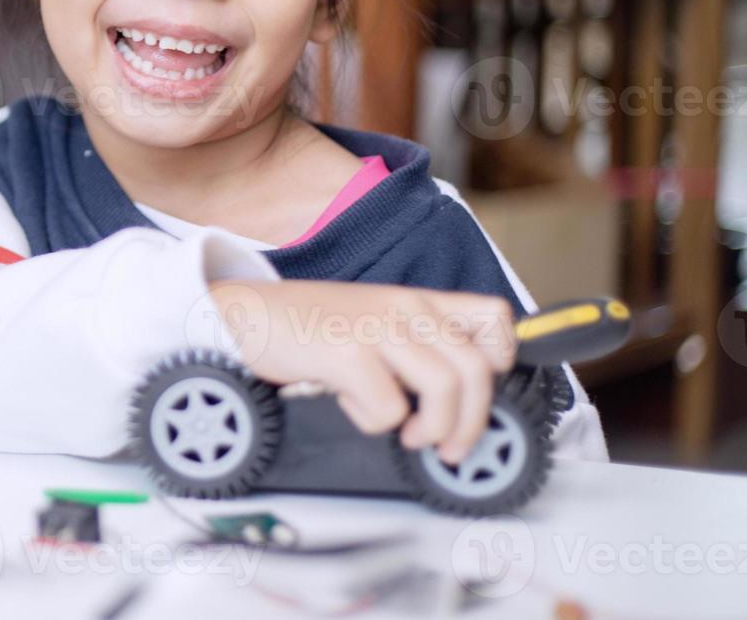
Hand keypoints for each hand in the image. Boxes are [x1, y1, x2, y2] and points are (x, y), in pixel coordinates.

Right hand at [209, 280, 517, 463]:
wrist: (245, 312)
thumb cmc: (305, 325)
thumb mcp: (370, 319)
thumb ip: (411, 342)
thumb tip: (452, 397)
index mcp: (415, 300)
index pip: (494, 318)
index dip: (500, 361)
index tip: (478, 393)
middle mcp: (405, 308)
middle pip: (477, 369)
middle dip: (473, 421)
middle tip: (449, 447)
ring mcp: (377, 328)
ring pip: (446, 389)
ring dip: (433, 429)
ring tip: (409, 437)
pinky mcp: (348, 354)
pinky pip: (389, 408)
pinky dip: (373, 421)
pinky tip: (349, 405)